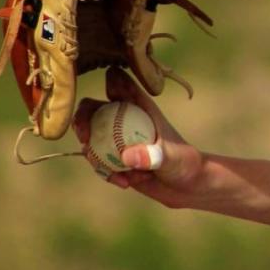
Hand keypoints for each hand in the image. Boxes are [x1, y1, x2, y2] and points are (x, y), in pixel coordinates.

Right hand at [74, 67, 205, 208]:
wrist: (188, 186)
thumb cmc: (185, 163)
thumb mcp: (171, 158)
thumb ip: (152, 155)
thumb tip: (125, 156)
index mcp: (140, 106)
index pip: (118, 82)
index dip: (104, 86)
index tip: (102, 107)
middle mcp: (125, 118)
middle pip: (92, 107)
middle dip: (82, 120)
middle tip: (86, 138)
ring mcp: (117, 138)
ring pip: (90, 136)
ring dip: (93, 154)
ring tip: (114, 173)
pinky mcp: (114, 158)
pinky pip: (98, 161)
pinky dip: (105, 172)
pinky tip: (125, 183)